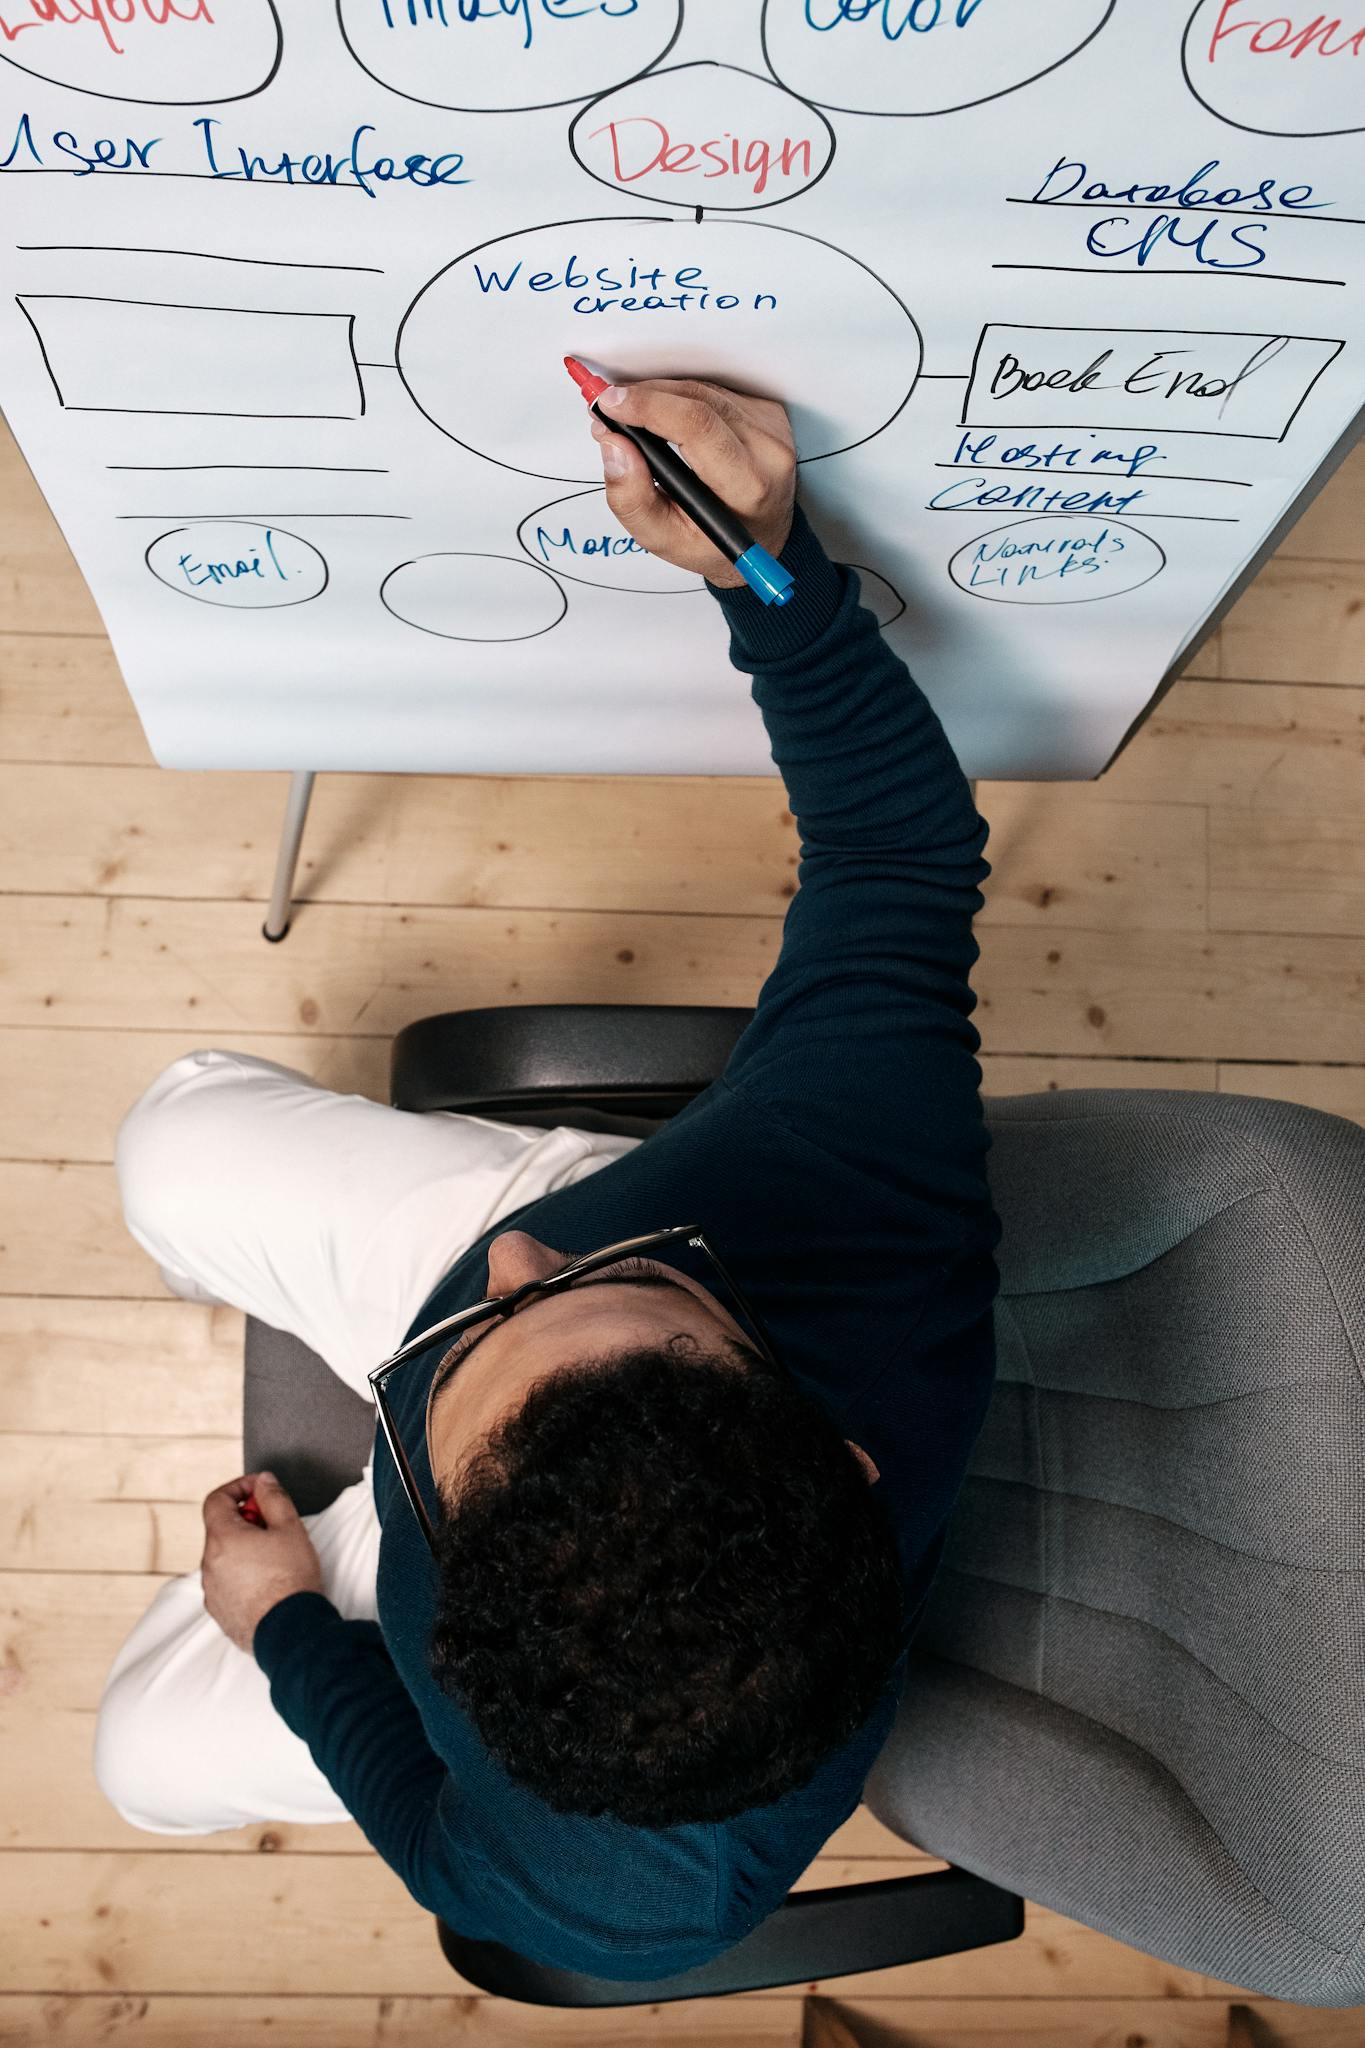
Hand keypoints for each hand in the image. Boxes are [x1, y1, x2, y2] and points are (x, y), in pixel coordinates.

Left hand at [201, 1470, 322, 1653]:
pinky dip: (241, 1575)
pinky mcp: (219, 1610)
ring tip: (275, 1557)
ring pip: (223, 1557)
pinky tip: (267, 1581)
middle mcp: (208, 1564)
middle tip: (274, 1525)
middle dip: (246, 1520)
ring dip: (243, 1549)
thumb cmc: (290, 1580)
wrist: (290, 1631)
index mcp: (222, 1538)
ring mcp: (211, 1590)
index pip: (216, 1499)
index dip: (238, 1488)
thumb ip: (274, 1498)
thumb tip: (263, 1482)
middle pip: (220, 1529)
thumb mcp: (290, 1528)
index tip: (259, 1491)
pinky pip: (226, 1582)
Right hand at [591, 378, 796, 588]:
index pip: (698, 428)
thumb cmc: (712, 543)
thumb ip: (632, 499)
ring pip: (703, 391)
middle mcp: (768, 451)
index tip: (609, 404)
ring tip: (629, 415)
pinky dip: (681, 398)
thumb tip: (614, 446)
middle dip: (644, 398)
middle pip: (698, 401)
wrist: (758, 538)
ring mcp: (772, 428)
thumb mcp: (664, 539)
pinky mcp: (769, 413)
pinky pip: (715, 391)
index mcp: (747, 487)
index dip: (649, 408)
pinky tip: (663, 415)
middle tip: (606, 408)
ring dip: (659, 396)